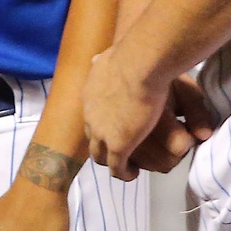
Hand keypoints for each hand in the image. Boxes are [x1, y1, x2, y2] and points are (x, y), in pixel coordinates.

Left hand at [82, 50, 215, 179]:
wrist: (139, 65)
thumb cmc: (133, 56)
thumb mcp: (109, 56)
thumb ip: (101, 61)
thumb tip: (94, 59)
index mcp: (90, 93)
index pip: (91, 115)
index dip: (101, 123)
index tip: (113, 128)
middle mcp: (90, 114)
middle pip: (92, 137)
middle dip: (103, 145)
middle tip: (117, 151)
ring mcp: (102, 132)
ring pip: (100, 156)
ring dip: (112, 162)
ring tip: (125, 166)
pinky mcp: (118, 144)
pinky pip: (117, 167)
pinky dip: (123, 173)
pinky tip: (133, 174)